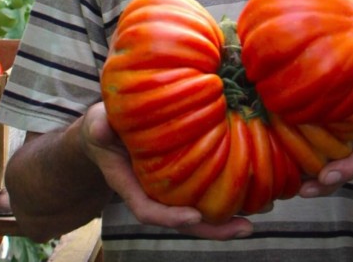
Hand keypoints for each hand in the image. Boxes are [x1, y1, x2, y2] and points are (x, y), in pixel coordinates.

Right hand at [79, 103, 253, 239]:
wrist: (108, 129)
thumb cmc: (103, 125)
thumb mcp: (97, 123)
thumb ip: (99, 126)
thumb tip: (101, 125)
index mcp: (129, 183)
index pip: (147, 209)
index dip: (170, 217)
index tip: (194, 216)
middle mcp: (152, 191)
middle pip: (182, 221)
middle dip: (212, 229)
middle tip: (244, 229)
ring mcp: (168, 188)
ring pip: (197, 211)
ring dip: (225, 219)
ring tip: (255, 218)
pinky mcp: (183, 175)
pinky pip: (203, 190)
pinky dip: (226, 195)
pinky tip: (251, 193)